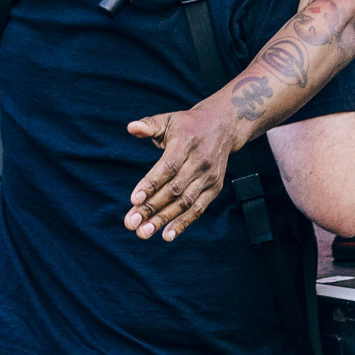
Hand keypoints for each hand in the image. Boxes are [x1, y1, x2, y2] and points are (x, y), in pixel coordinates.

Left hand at [124, 101, 236, 240]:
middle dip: (152, 207)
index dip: (151, 183)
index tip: (133, 199)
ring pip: (185, 202)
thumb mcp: (168, 119)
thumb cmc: (187, 125)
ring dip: (164, 219)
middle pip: (175, 189)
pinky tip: (166, 235)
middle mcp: (200, 161)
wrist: (223, 125)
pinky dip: (183, 223)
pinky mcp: (215, 187)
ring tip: (143, 232)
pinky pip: (198, 208)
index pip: (168, 167)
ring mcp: (209, 176)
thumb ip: (149, 125)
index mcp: (186, 143)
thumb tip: (131, 127)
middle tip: (131, 223)